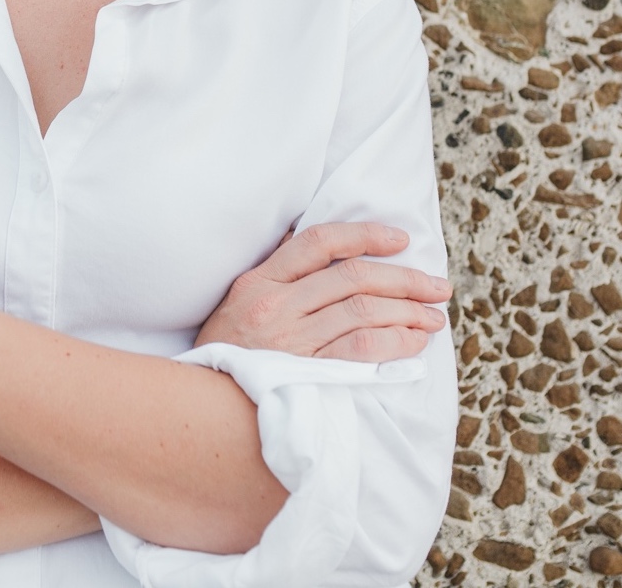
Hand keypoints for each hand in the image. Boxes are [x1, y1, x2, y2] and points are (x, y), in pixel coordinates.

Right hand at [194, 222, 450, 361]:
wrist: (204, 407)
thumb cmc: (226, 351)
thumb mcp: (237, 301)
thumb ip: (275, 272)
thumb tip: (310, 242)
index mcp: (259, 281)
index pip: (318, 242)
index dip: (363, 235)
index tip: (399, 238)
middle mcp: (276, 306)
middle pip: (351, 278)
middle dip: (403, 279)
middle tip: (436, 285)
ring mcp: (292, 342)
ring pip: (362, 313)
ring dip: (407, 312)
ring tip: (433, 317)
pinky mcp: (308, 375)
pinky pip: (361, 351)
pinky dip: (394, 343)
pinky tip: (413, 343)